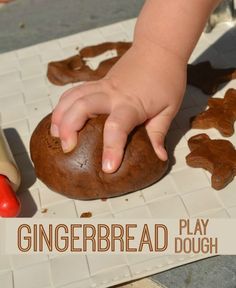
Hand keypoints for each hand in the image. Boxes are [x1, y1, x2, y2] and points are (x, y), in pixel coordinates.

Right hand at [51, 41, 186, 172]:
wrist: (159, 47)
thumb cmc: (167, 78)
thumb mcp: (168, 109)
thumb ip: (159, 133)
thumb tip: (159, 157)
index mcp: (132, 104)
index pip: (117, 127)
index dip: (111, 148)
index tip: (107, 168)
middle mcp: (112, 94)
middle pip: (82, 106)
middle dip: (70, 128)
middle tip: (68, 149)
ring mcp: (102, 85)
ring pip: (73, 96)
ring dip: (60, 115)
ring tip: (55, 135)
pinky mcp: (98, 81)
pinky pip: (74, 91)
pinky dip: (63, 104)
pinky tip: (60, 118)